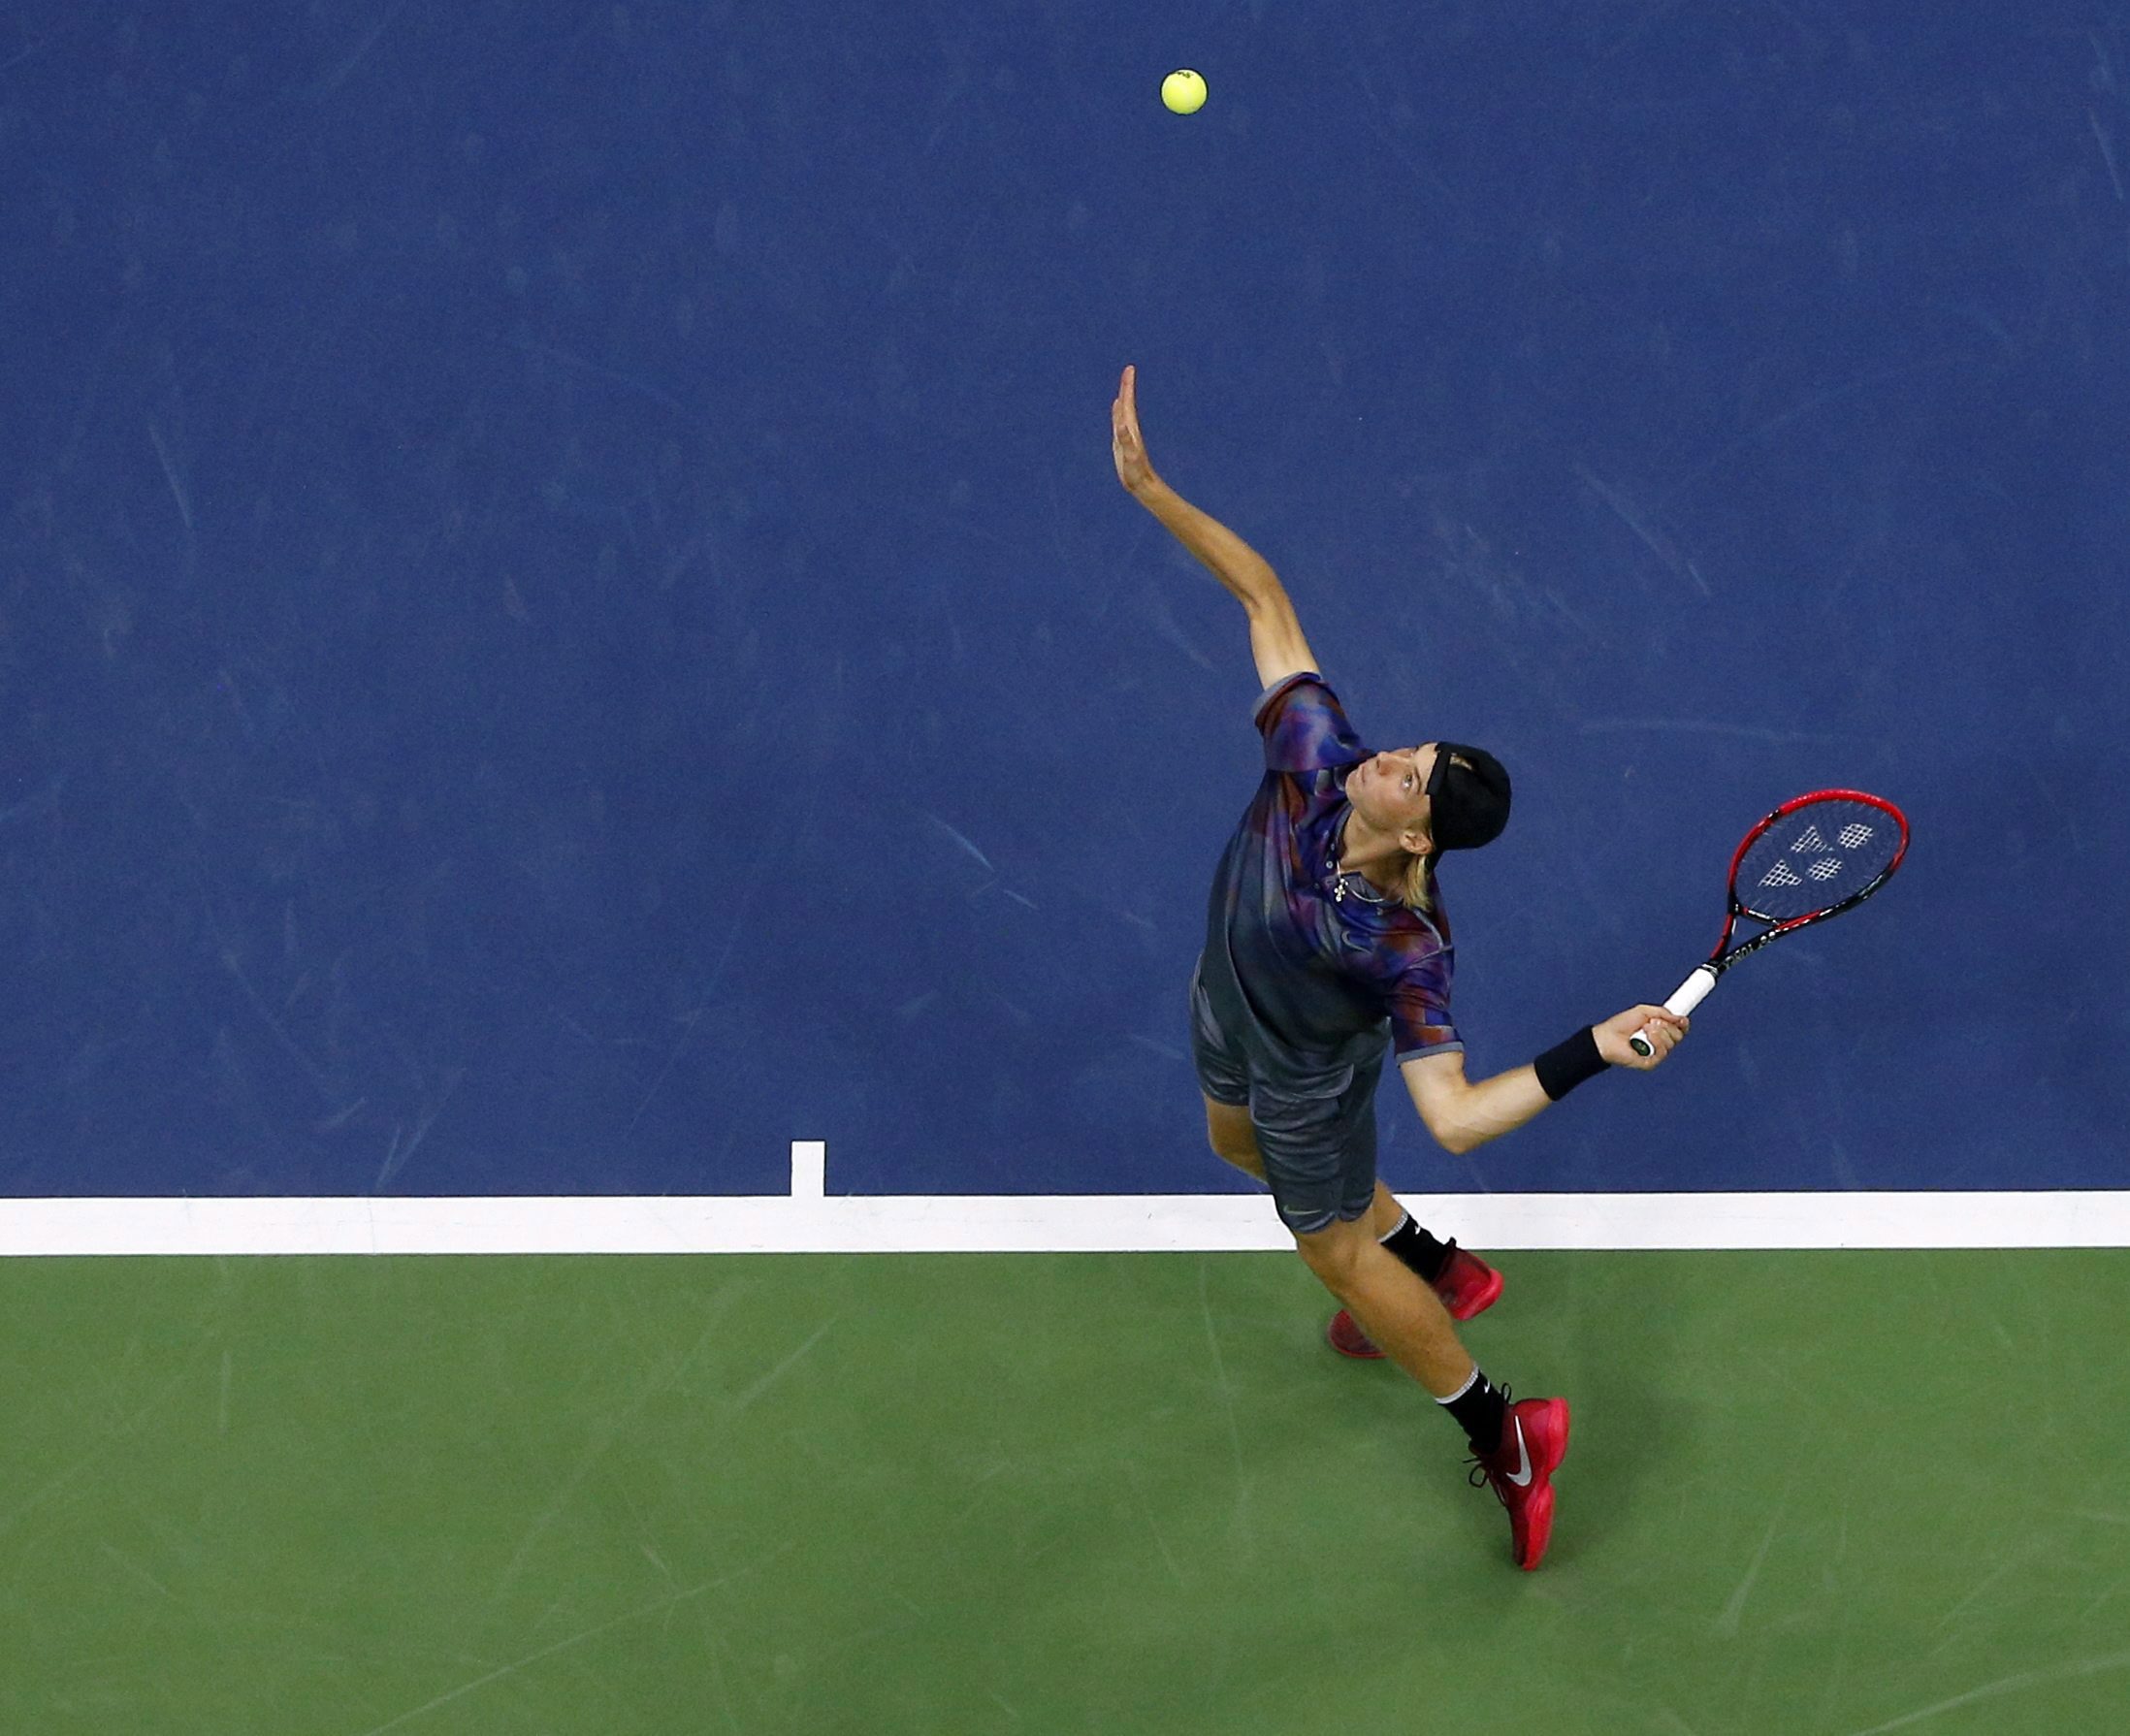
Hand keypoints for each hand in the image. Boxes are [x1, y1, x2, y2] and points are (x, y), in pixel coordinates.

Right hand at [1111, 364, 1160, 496]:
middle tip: (1129, 370)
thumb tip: (1122, 424)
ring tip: (1124, 384)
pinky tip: (1117, 407)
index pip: (1128, 402)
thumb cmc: (1136, 472)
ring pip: (1123, 410)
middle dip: (1127, 386)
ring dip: (1123, 396)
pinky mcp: (1122, 441)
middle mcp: (1129, 428)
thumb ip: (1126, 440)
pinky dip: (1117, 412)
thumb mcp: (1130, 456)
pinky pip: (1118, 422)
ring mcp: (1126, 434)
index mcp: (1130, 428)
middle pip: (1127, 402)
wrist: (1141, 483)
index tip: (1130, 369)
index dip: (1128, 386)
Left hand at [1594, 1005, 1687, 1068]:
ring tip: (1644, 1029)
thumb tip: (1680, 1018)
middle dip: (1667, 1026)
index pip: (1679, 1029)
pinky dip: (1656, 1042)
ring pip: (1672, 1043)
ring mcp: (1655, 1053)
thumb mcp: (1643, 1011)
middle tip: (1652, 1022)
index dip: (1682, 1024)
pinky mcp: (1650, 1062)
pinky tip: (1646, 1036)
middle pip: (1678, 1036)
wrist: (1607, 1037)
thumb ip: (1663, 1012)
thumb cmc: (1620, 1024)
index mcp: (1659, 1030)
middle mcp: (1659, 1042)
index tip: (1682, 1019)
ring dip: (1659, 1032)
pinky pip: (1663, 1053)